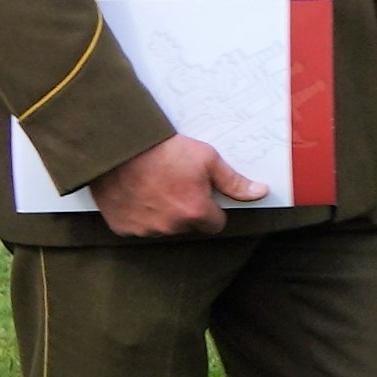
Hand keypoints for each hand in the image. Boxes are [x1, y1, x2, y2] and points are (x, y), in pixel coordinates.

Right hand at [92, 134, 271, 237]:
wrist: (118, 147)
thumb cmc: (162, 150)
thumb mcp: (206, 158)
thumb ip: (233, 181)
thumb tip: (258, 192)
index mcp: (195, 212)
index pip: (215, 223)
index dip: (211, 208)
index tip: (201, 194)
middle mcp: (171, 227)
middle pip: (188, 225)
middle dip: (185, 209)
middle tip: (174, 184)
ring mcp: (145, 230)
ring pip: (162, 227)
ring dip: (161, 213)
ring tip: (153, 186)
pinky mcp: (123, 228)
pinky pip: (137, 226)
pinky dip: (138, 214)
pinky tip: (136, 193)